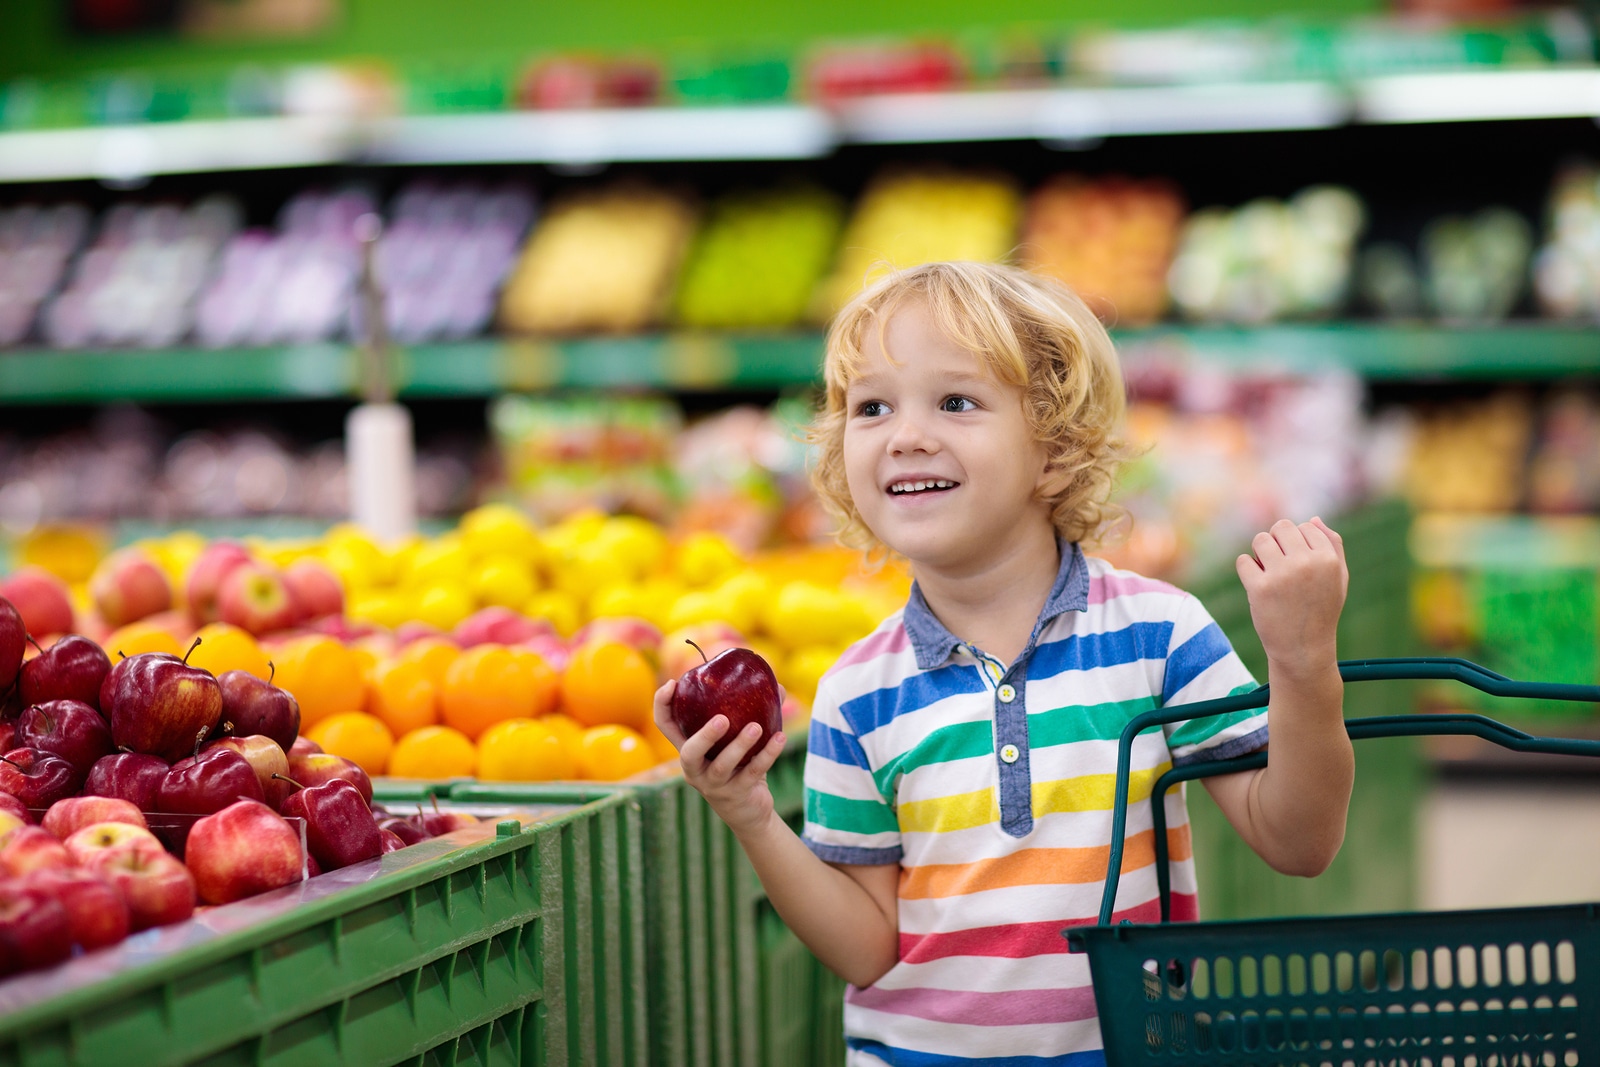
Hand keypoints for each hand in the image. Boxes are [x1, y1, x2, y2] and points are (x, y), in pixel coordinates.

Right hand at [652, 678, 787, 839]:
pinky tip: (780, 739)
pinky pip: (752, 773)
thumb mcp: (734, 742)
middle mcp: (695, 768)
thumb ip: (750, 714)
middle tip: (722, 719)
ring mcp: (714, 784)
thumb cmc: (737, 766)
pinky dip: (767, 754)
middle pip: (689, 753)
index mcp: (689, 749)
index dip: (662, 705)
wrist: (746, 812)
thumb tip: (777, 687)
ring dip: (739, 745)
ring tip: (756, 727)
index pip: (665, 726)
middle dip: (704, 736)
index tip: (671, 684)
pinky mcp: (737, 794)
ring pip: (722, 766)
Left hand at [1236, 516, 1347, 680]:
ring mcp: (1282, 575)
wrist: (1303, 650)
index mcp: (1328, 559)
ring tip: (1267, 572)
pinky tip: (1257, 585)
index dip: (1297, 543)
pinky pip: (1243, 561)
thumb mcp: (1338, 579)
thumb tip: (1314, 519)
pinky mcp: (1260, 588)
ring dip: (1259, 553)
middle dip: (1276, 542)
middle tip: (1278, 564)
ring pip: (1260, 540)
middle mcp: (1307, 563)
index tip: (1298, 563)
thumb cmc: (1321, 611)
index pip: (1305, 526)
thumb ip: (1332, 547)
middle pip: (1281, 527)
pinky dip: (1247, 571)